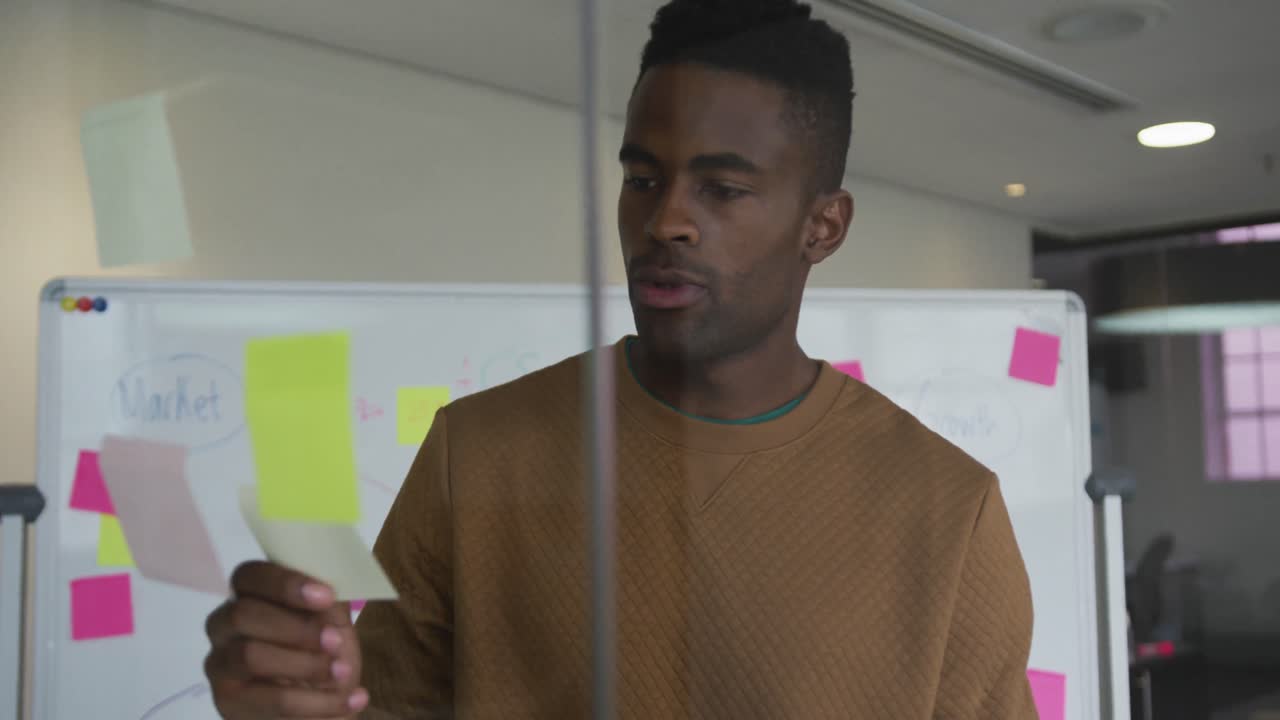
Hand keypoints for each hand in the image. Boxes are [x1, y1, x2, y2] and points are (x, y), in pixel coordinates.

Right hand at [204, 561, 368, 717]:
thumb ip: (325, 604)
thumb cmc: (322, 651)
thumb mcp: (331, 622)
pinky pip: (271, 702)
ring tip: (342, 673)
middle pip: (242, 614)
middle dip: (295, 627)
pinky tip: (351, 700)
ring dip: (305, 665)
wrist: (321, 701)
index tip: (326, 596)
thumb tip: (328, 592)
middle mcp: (223, 626)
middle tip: (334, 640)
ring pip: (250, 657)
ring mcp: (220, 666)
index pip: (249, 575)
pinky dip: (317, 703)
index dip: (285, 583)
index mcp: (247, 595)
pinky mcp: (229, 704)